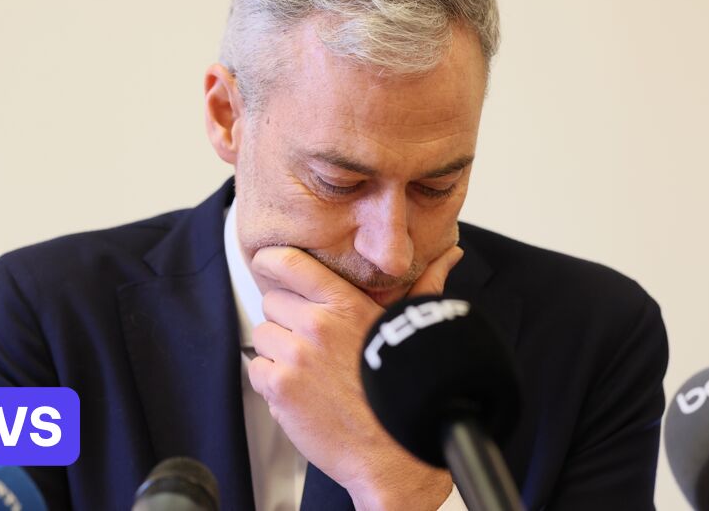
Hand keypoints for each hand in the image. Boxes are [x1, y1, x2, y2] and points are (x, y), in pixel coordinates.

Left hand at [247, 243, 464, 509]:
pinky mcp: (280, 387)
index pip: (292, 264)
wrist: (395, 454)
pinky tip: (300, 392)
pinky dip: (271, 381)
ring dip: (278, 351)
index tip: (266, 263)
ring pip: (263, 336)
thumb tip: (451, 254)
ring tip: (308, 371)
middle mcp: (317, 324)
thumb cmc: (404, 393)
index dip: (272, 261)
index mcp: (346, 304)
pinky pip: (257, 369)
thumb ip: (422, 287)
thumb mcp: (409, 330)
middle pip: (272, 301)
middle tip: (308, 341)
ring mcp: (295, 356)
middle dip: (286, 318)